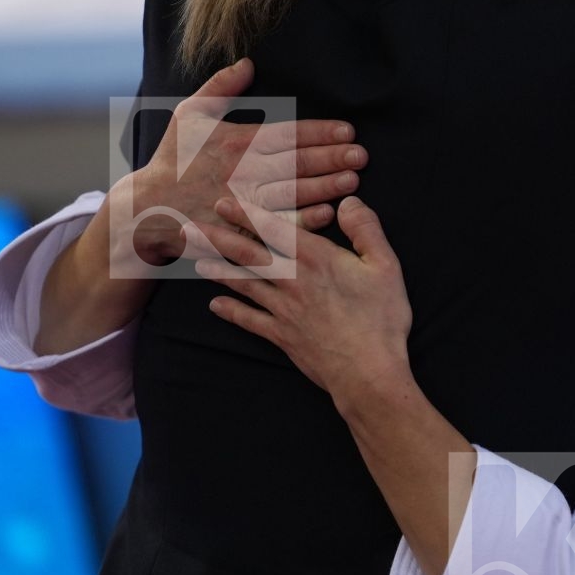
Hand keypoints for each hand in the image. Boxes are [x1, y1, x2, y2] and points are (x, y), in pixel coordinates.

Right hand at [111, 57, 366, 273]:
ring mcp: (241, 203)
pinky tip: (327, 213)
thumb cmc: (175, 158)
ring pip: (290, 195)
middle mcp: (241, 172)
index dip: (319, 132)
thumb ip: (220, 87)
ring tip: (352, 181)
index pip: (286, 134)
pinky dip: (302, 221)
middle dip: (330, 159)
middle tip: (360, 155)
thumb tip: (248, 62)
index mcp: (235, 142)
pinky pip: (276, 226)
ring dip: (323, 188)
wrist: (149, 208)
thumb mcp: (190, 114)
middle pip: (294, 164)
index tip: (347, 131)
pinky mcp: (239, 229)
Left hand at [196, 196, 412, 399]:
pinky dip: (231, 312)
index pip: (275, 228)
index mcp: (316, 259)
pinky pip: (250, 321)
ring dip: (218, 271)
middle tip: (189, 227)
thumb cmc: (381, 319)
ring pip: (243, 284)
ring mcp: (283, 310)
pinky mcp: (282, 336)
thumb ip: (365, 230)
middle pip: (248, 255)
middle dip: (217, 238)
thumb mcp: (385, 266)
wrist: (367, 373)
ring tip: (196, 261)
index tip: (224, 201)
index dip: (247, 213)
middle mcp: (292, 281)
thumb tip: (347, 202)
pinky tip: (215, 305)